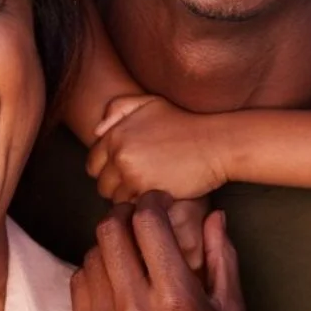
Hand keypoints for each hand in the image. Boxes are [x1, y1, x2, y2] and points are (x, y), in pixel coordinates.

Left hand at [70, 193, 275, 310]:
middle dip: (126, 217)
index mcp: (176, 298)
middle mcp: (135, 309)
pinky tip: (114, 282)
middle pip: (111, 233)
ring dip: (109, 247)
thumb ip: (222, 260)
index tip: (159, 201)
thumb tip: (214, 217)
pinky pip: (78, 289)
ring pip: (91, 258)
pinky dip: (94, 275)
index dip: (152, 202)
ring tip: (129, 253)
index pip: (147, 224)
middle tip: (140, 220)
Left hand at [86, 94, 226, 201]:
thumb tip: (97, 132)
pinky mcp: (147, 190)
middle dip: (118, 185)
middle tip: (140, 181)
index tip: (129, 170)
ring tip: (150, 188)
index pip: (93, 163)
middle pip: (102, 184)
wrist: (217, 142)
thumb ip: (119, 109)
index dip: (110, 169)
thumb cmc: (186, 123)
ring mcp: (132, 172)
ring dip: (130, 197)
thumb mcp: (151, 103)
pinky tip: (158, 194)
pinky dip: (143, 204)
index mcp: (116, 133)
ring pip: (116, 198)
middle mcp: (119, 152)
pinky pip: (133, 206)